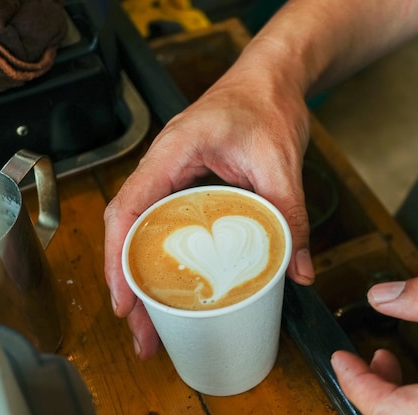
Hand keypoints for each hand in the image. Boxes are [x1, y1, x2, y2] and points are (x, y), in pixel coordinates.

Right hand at [103, 67, 312, 358]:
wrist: (271, 79)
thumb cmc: (266, 103)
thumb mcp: (280, 161)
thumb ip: (291, 216)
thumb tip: (299, 269)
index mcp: (172, 153)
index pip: (128, 210)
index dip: (119, 260)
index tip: (125, 302)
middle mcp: (162, 166)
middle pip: (129, 232)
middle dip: (130, 284)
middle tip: (142, 332)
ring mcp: (171, 175)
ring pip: (143, 232)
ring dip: (144, 277)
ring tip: (152, 323)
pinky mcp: (186, 184)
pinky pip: (164, 224)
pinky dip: (163, 258)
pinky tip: (173, 287)